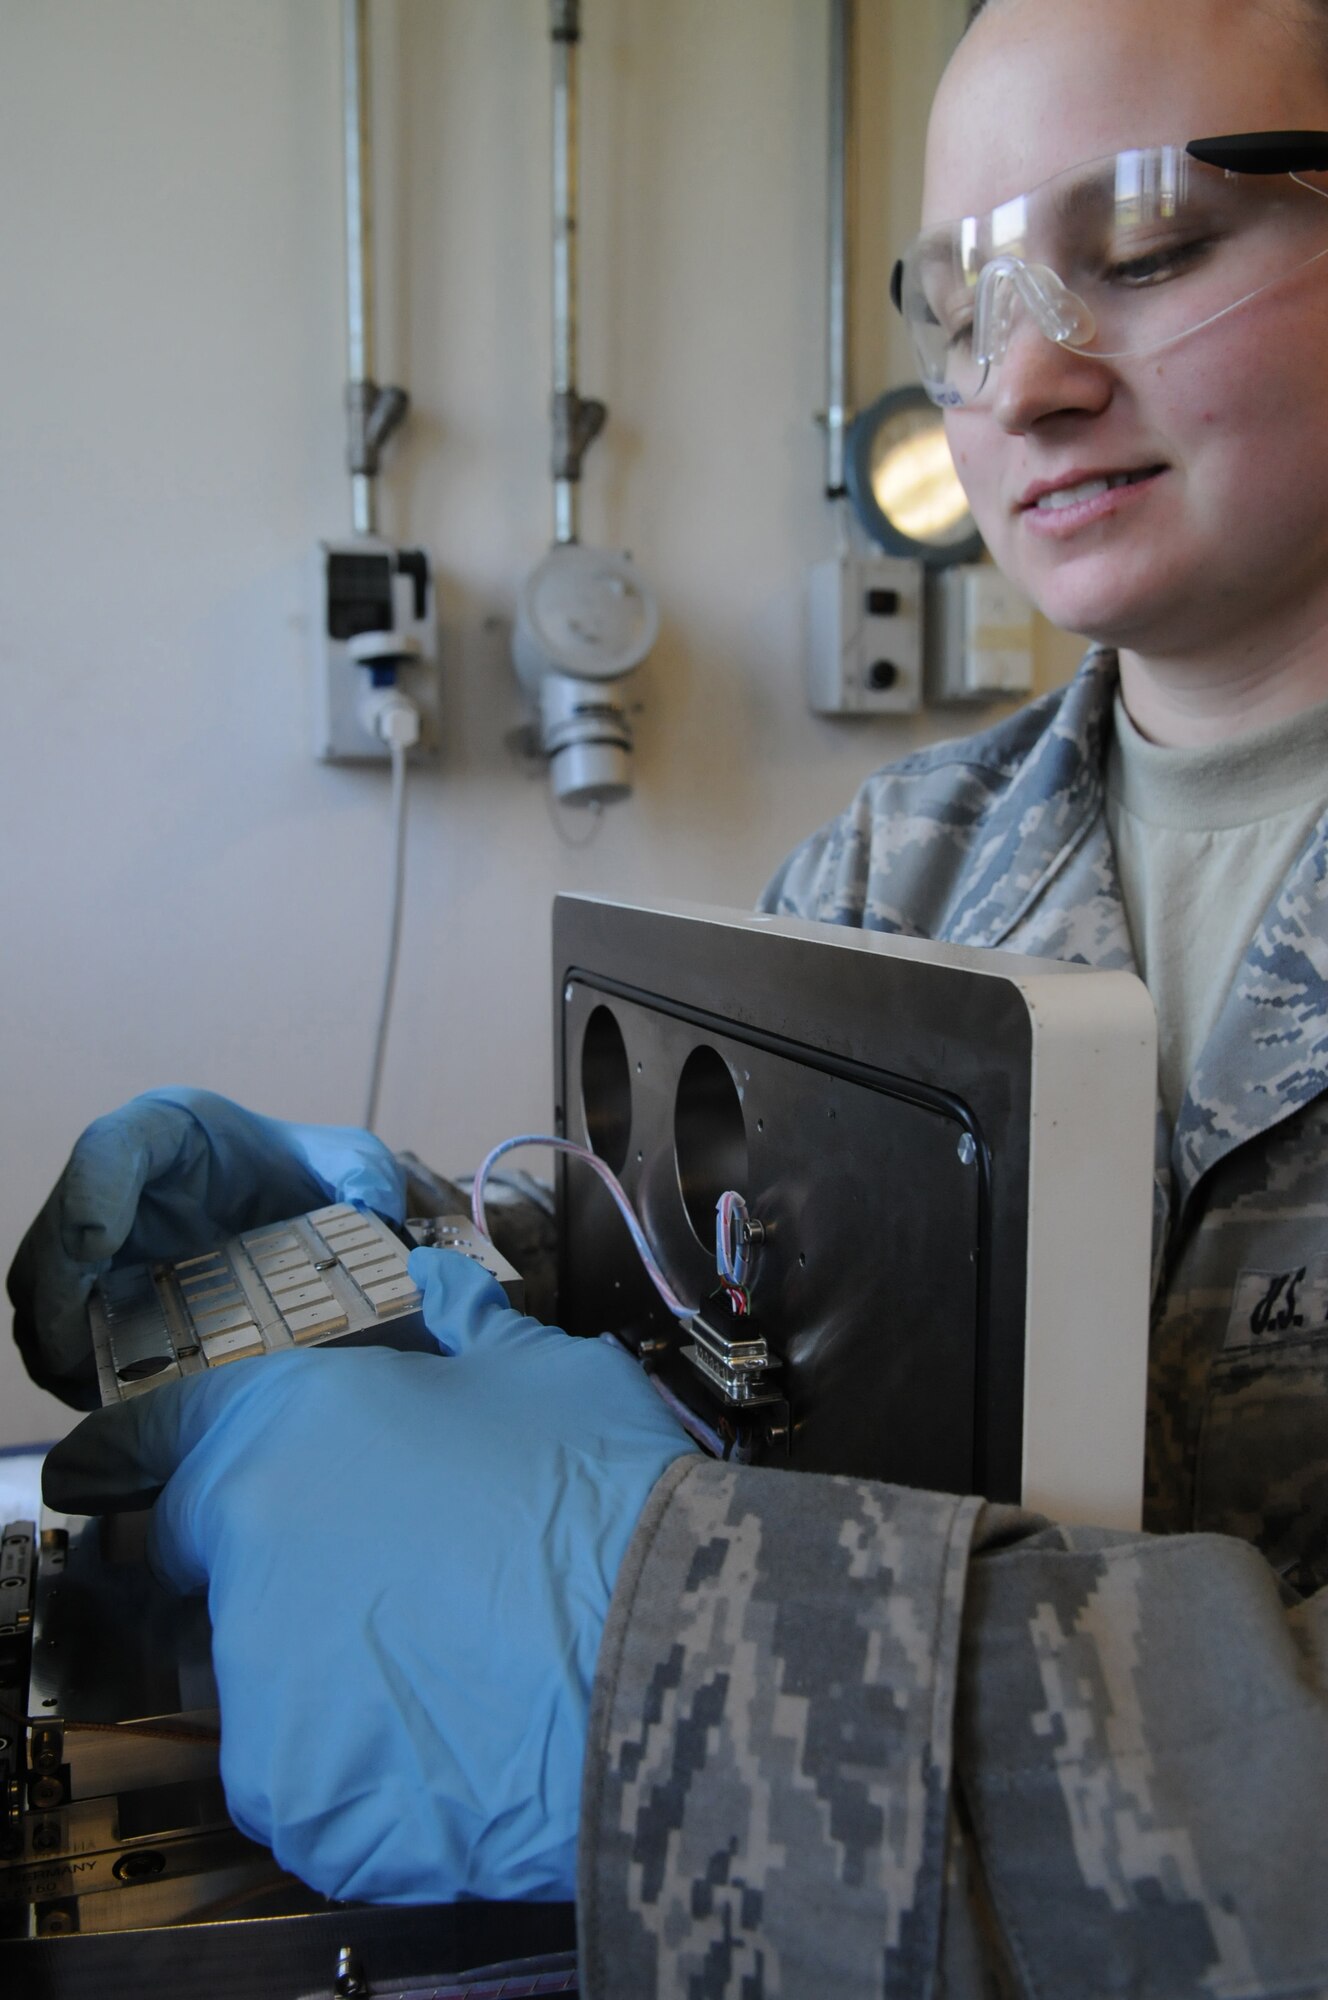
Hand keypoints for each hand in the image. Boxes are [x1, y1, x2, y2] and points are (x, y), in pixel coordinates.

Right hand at [9, 1088, 404, 1404]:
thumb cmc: (307, 1172)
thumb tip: (371, 1214)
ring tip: (86, 1387)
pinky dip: (72, 1364)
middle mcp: (118, 1183)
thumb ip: (362, 1175)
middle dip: (55, 1293)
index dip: (91, 1192)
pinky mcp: (97, 1289)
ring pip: (41, 1289)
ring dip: (55, 1339)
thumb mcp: (348, 1160)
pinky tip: (106, 1398)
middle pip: (54, 1233)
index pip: (112, 1147)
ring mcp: (98, 1239)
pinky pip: (59, 1330)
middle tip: (74, 1353)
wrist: (290, 1204)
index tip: (95, 1245)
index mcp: (170, 1131)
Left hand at [43, 1251, 696, 1903]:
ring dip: (330, 1670)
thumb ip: (463, 1326)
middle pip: (218, 1563)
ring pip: (266, 1677)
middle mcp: (245, 1554)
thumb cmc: (598, 1493)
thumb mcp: (541, 1370)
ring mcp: (261, 1687)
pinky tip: (450, 1740)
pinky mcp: (296, 1796)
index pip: (162, 1436)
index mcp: (284, 1433)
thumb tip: (434, 1284)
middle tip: (383, 1577)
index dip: (146, 1449)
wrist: (665, 1648)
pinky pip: (307, 1779)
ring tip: (448, 1665)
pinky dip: (362, 1769)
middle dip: (277, 1564)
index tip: (111, 1471)